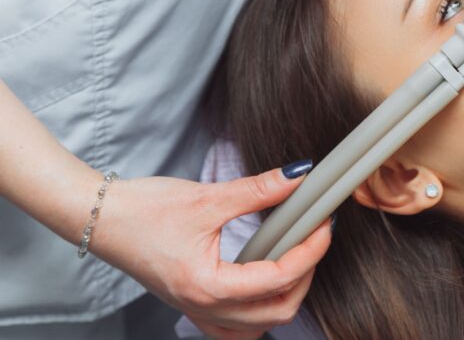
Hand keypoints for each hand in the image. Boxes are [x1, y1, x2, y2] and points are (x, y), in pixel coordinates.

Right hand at [91, 167, 330, 339]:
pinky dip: (258, 312)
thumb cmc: (144, 209)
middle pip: (277, 312)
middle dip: (306, 276)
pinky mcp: (191, 305)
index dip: (311, 250)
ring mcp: (196, 311)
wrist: (100, 218)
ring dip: (285, 298)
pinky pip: (234, 327)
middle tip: (315, 238)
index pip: (279, 278)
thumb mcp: (208, 197)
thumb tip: (299, 176)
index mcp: (208, 286)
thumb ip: (258, 190)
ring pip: (257, 328)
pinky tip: (265, 282)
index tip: (324, 223)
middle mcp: (203, 308)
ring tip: (295, 259)